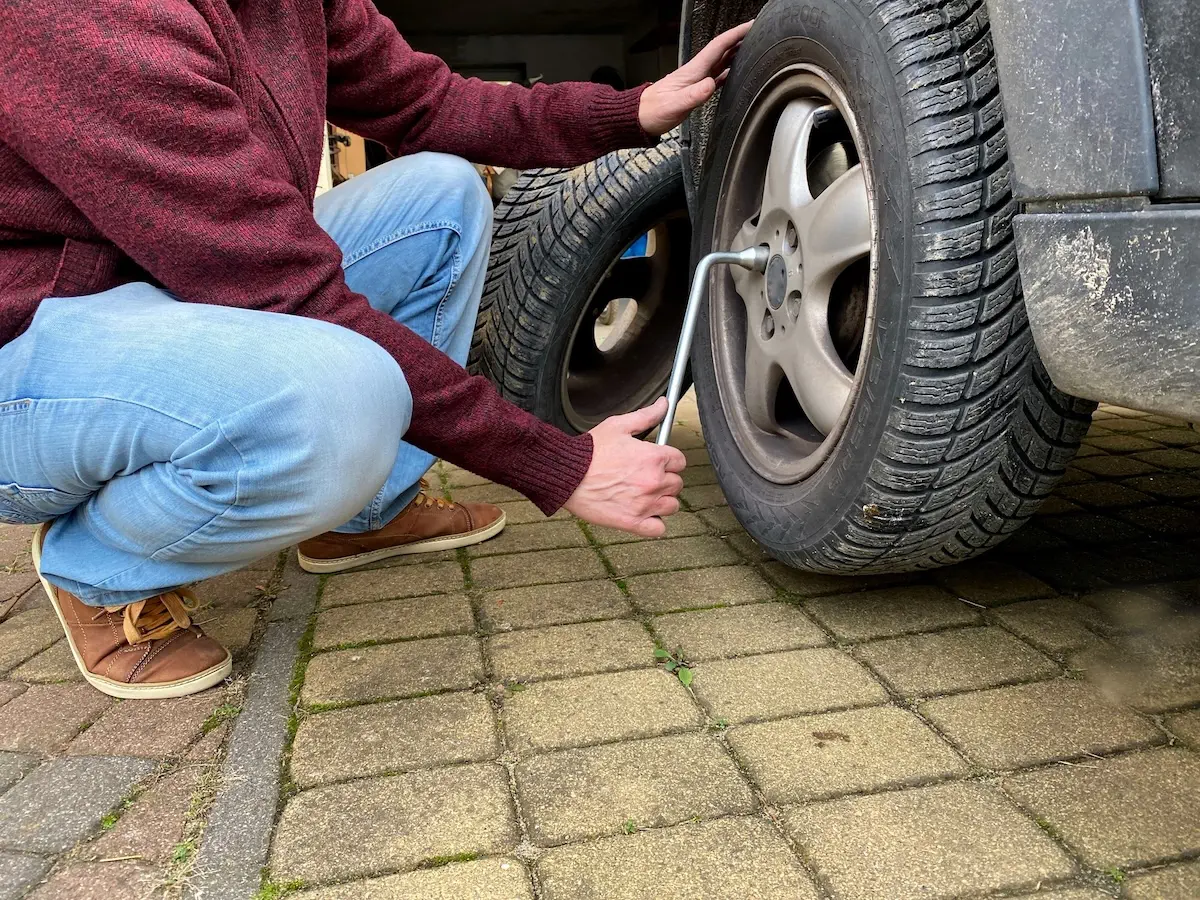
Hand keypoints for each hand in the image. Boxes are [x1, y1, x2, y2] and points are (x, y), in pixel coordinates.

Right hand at [565, 397, 686, 537]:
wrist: (566, 474)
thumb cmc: (590, 451)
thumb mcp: (618, 426)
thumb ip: (646, 415)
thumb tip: (664, 404)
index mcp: (653, 458)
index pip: (680, 461)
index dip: (668, 460)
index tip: (656, 462)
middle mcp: (654, 482)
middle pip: (677, 484)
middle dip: (664, 479)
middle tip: (644, 477)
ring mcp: (645, 504)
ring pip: (672, 506)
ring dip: (662, 501)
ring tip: (644, 495)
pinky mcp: (633, 522)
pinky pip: (659, 528)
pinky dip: (654, 523)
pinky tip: (643, 514)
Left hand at [638, 21, 753, 135]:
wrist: (640, 117)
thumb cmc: (654, 111)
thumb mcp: (675, 104)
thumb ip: (693, 95)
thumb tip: (711, 84)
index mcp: (694, 71)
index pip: (719, 46)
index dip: (736, 34)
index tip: (751, 25)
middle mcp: (697, 72)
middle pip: (723, 50)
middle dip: (740, 39)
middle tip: (758, 32)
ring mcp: (697, 80)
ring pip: (721, 62)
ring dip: (737, 53)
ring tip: (753, 48)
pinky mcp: (696, 90)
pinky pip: (717, 77)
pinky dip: (729, 72)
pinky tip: (735, 74)